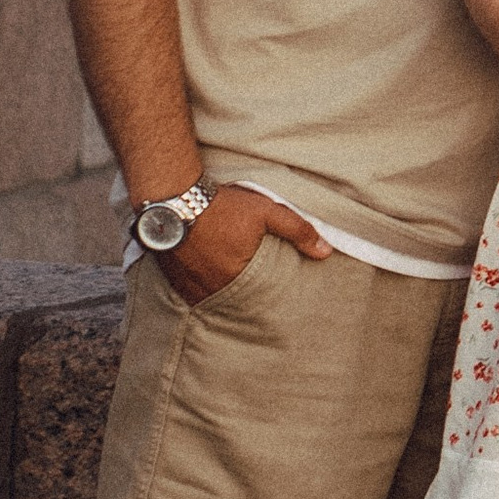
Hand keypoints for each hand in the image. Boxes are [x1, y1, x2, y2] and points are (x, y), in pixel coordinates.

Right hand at [156, 182, 331, 304]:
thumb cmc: (222, 205)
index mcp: (236, 278)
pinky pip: (191, 293)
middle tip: (253, 292)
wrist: (174, 197)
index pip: (259, 298)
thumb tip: (325, 251)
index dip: (266, 295)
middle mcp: (211, 289)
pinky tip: (208, 277)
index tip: (273, 295)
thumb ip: (297, 230)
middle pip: (235, 301)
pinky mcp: (173, 280)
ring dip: (222, 293)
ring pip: (212, 298)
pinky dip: (201, 288)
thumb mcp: (266, 212)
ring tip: (230, 283)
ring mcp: (189, 287)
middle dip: (245, 297)